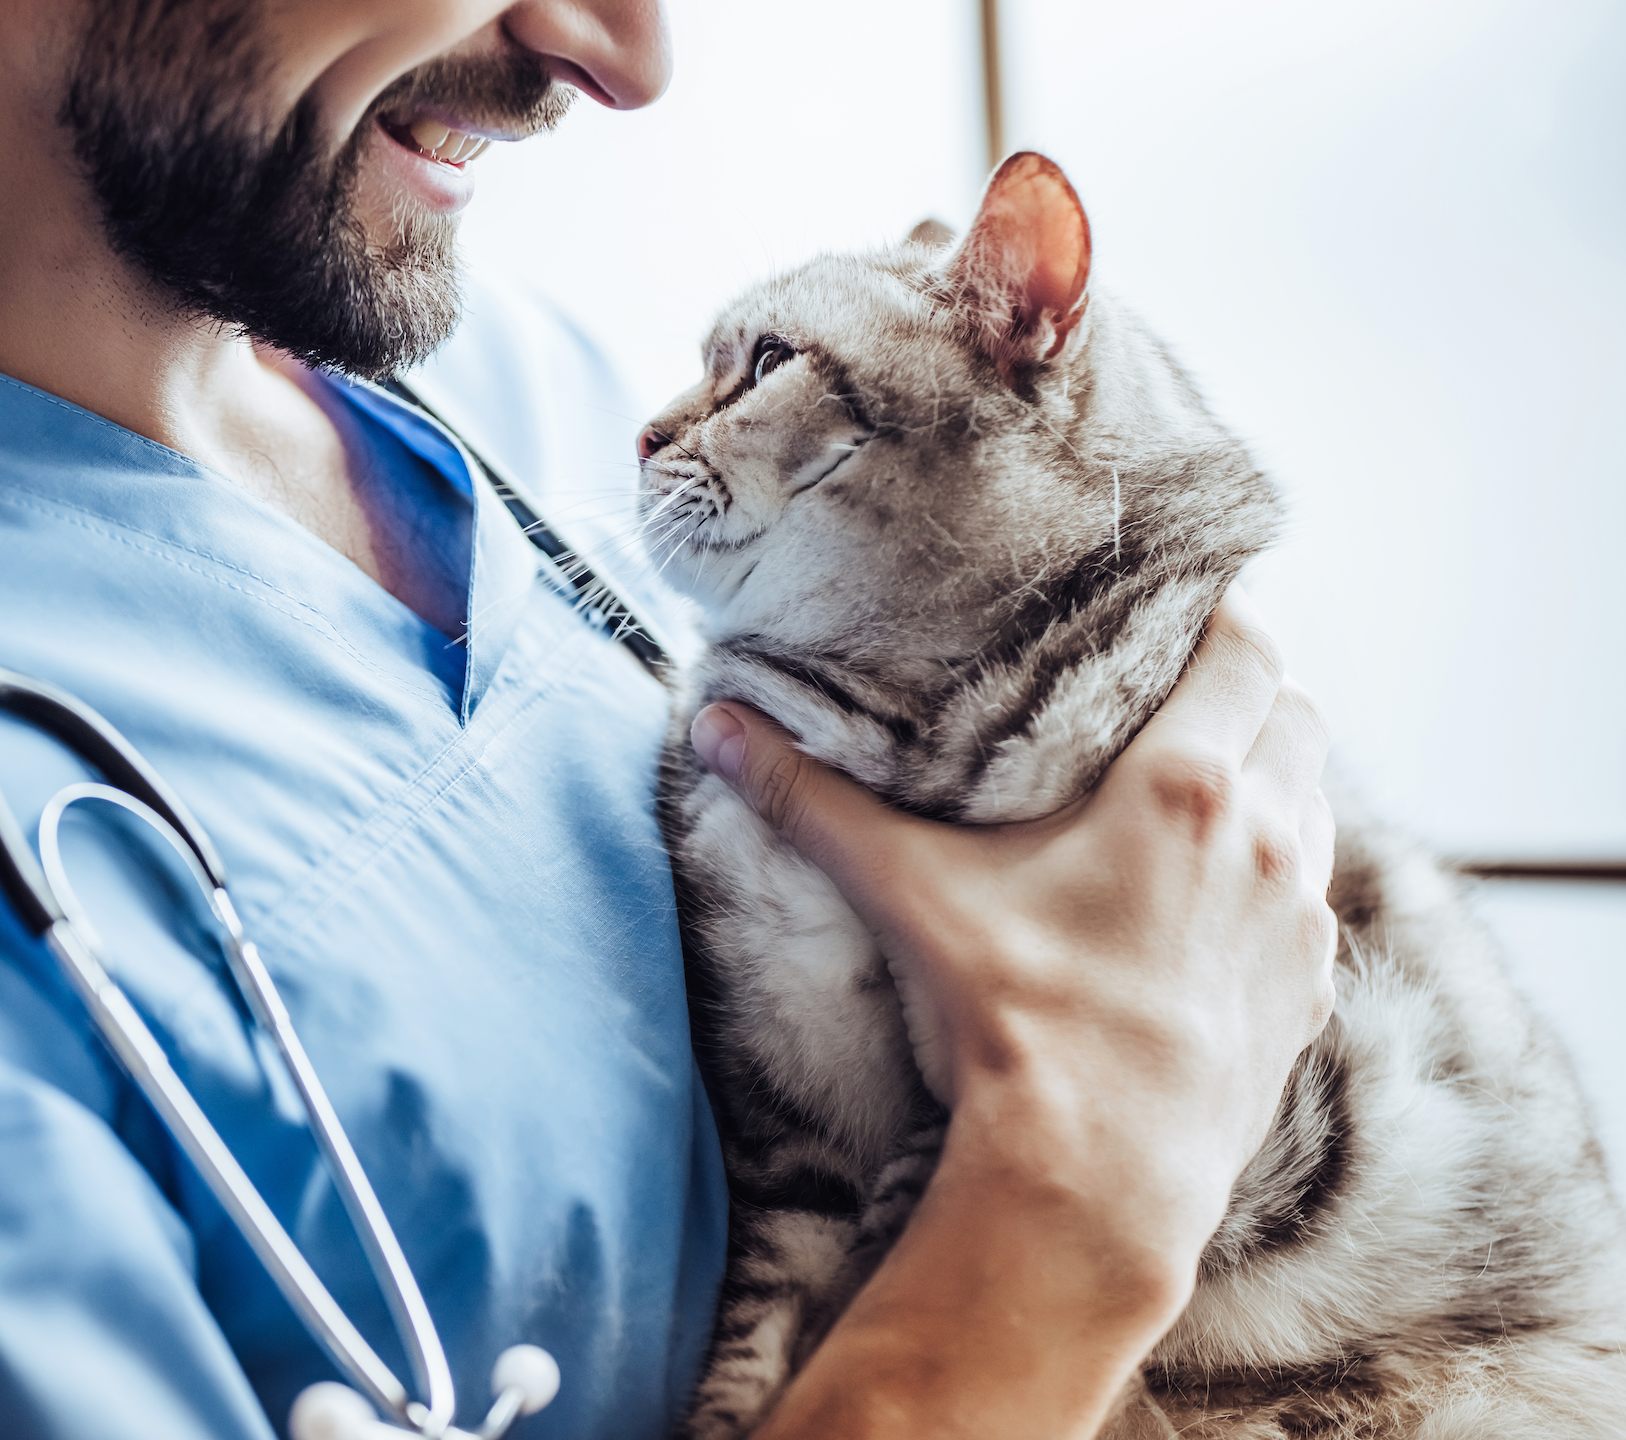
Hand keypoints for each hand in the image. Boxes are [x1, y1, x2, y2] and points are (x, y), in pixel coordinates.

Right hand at [693, 589, 1337, 1438]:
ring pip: (1315, 804)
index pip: (1248, 650)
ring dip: (1273, 782)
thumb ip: (813, 801)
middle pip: (1296, 715)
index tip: (1188, 606)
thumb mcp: (908, 892)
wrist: (1099, 1172)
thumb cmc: (1013, 1018)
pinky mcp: (1309, 994)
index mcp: (1184, 788)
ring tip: (1202, 790)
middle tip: (1181, 693)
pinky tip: (1216, 902)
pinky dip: (1279, 879)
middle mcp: (1266, 838)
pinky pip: (1313, 903)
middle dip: (1250, 693)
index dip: (1226, 614)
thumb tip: (717, 727)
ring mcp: (1300, 921)